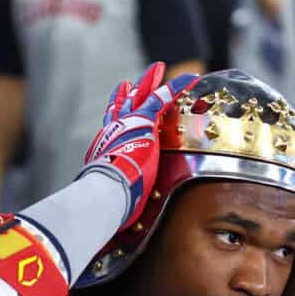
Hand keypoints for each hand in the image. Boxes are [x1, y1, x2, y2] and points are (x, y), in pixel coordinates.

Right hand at [82, 62, 197, 230]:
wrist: (105, 191)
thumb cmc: (102, 203)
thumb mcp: (105, 199)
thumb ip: (108, 204)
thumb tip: (106, 227)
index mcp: (105, 148)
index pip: (110, 127)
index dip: (112, 113)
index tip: (114, 102)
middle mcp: (114, 131)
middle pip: (121, 106)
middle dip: (128, 93)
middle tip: (131, 82)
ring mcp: (128, 124)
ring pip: (141, 96)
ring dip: (151, 81)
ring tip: (159, 68)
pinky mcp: (145, 122)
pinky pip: (163, 99)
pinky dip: (178, 88)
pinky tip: (191, 78)